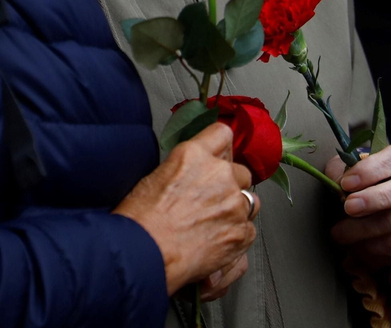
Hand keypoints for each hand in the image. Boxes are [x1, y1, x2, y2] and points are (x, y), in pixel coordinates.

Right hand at [114, 123, 257, 293]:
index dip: (221, 149)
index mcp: (195, 155)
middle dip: (230, 185)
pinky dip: (236, 236)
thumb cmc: (140, 221)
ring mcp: (234, 204)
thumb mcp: (156, 177)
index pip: (222, 135)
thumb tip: (194, 174)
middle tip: (210, 202)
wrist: (144, 255)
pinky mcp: (241, 233)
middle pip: (241, 172)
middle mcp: (220, 175)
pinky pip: (249, 229)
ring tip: (214, 224)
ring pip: (250, 201)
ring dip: (236, 209)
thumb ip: (186, 168)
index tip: (221, 156)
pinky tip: (216, 242)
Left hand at [325, 144, 390, 261]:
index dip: (371, 170)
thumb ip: (341, 171)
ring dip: (364, 229)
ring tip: (340, 233)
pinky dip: (374, 246)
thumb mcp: (350, 169)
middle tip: (348, 207)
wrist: (380, 212)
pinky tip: (358, 244)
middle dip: (373, 200)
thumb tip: (337, 184)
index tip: (346, 183)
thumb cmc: (364, 184)